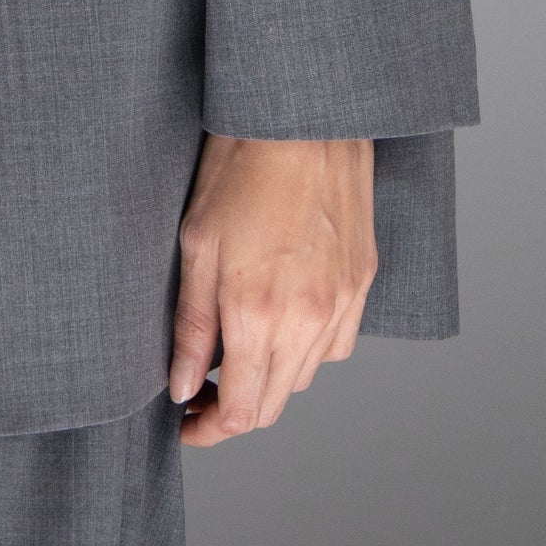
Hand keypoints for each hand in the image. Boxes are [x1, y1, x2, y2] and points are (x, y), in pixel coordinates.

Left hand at [170, 134, 376, 445]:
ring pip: (307, 375)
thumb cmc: (238, 168)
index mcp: (259, 314)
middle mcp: (308, 319)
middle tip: (202, 390)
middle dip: (237, 408)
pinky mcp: (362, 281)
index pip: (243, 412)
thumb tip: (182, 386)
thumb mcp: (196, 244)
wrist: (301, 117)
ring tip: (237, 349)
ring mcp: (342, 301)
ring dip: (271, 377)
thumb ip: (192, 326)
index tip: (188, 422)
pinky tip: (282, 321)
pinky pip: (337, 342)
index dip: (212, 428)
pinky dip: (307, 348)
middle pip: (276, 403)